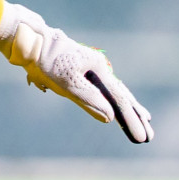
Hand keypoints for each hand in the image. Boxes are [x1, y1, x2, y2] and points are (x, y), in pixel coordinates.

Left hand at [0, 3, 152, 143]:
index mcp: (99, 68)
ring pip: (111, 91)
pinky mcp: (78, 70)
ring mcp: (89, 68)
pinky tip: (112, 104)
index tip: (142, 138)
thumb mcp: (66, 82)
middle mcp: (98, 67)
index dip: (131, 120)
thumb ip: (88, 99)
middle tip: (149, 136)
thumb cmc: (46, 62)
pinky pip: (99, 88)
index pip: (119, 99)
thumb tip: (109, 117)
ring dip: (125, 107)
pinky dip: (108, 99)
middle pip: (120, 95)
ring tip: (141, 118)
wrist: (29, 42)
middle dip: (134, 116)